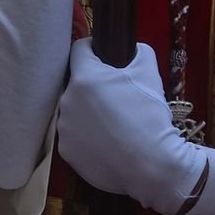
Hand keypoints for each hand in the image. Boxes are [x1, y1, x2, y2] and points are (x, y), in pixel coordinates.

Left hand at [57, 39, 214, 214]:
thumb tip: (131, 51)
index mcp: (85, 78)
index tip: (104, 56)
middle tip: (118, 98)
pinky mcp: (66, 152)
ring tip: (115, 124)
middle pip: (78, 83)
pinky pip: (75, 135)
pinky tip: (109, 143)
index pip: (79, 49)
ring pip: (76, 110)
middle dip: (95, 86)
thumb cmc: (150, 115)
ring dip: (90, 112)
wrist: (151, 164)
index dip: (93, 49)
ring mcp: (64, 128)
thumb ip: (138, 53)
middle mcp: (67, 101)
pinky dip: (89, 136)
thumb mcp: (150, 72)